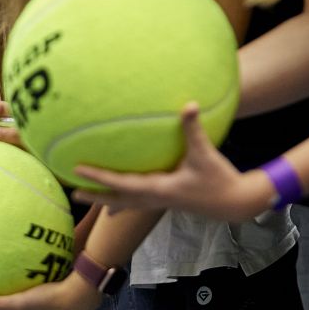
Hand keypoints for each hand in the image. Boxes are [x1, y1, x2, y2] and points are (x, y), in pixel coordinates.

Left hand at [70, 103, 274, 221]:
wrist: (235, 204)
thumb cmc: (219, 179)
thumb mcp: (205, 153)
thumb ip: (194, 129)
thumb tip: (189, 104)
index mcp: (159, 189)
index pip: (121, 183)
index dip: (98, 177)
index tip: (78, 170)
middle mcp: (154, 199)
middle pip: (117, 199)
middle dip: (96, 196)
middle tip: (73, 194)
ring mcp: (159, 203)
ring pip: (127, 204)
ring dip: (107, 201)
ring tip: (91, 202)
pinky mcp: (166, 202)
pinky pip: (138, 202)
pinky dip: (125, 202)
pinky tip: (118, 205)